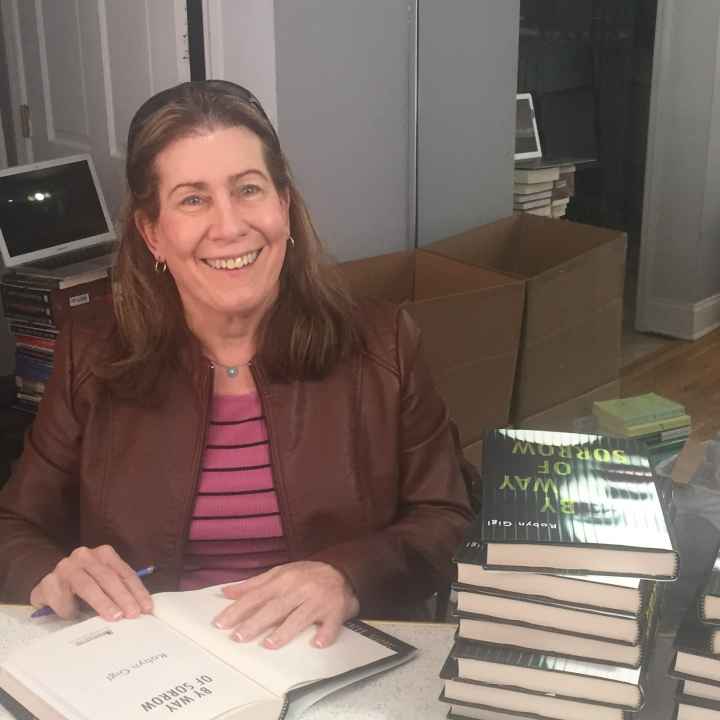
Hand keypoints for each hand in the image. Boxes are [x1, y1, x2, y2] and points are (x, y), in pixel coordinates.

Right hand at [29, 545, 152, 620]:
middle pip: (108, 577)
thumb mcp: (103, 585)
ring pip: (87, 585)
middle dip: (123, 597)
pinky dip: (70, 609)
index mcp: (104, 554)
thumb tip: (136, 609)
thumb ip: (117, 592)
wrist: (48, 586)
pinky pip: (63, 598)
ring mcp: (65, 567)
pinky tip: (74, 616)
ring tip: (113, 616)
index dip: (137, 591)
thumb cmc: (82, 586)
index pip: (125, 573)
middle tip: (132, 614)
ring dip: (102, 602)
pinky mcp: (48, 581)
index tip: (146, 608)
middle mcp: (85, 556)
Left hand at [214, 561, 358, 648]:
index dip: (238, 609)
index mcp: (284, 579)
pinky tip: (317, 643)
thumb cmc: (306, 575)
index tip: (221, 623)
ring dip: (286, 630)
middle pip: (275, 607)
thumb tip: (227, 592)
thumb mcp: (280, 573)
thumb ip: (254, 584)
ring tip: (269, 644)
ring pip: (300, 616)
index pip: (256, 595)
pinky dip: (325, 633)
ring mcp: (318, 600)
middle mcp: (299, 589)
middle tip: (238, 637)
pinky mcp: (336, 610)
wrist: (343, 570)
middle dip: (256, 622)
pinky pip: (331, 624)